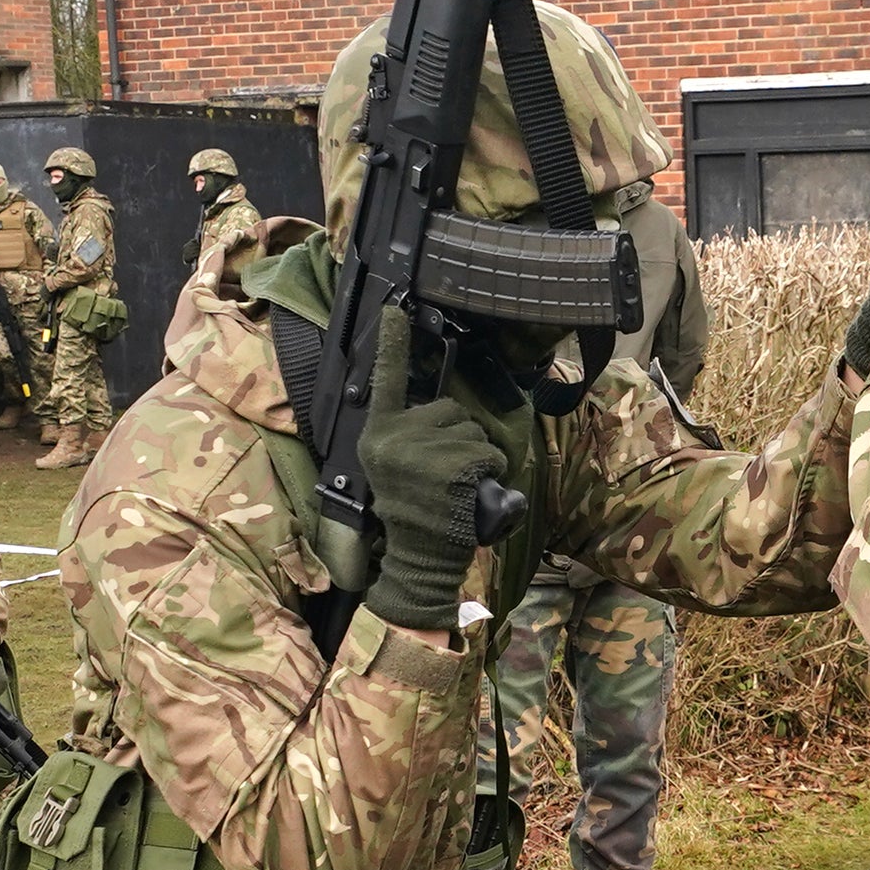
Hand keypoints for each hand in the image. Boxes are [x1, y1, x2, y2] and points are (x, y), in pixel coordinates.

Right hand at [355, 309, 511, 629]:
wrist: (418, 560)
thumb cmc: (413, 515)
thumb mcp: (395, 470)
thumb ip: (407, 438)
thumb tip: (439, 413)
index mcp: (377, 435)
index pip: (385, 382)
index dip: (392, 344)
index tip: (394, 308)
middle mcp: (394, 436)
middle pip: (449, 409)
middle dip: (458, 435)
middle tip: (444, 476)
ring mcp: (423, 450)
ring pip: (473, 430)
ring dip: (477, 454)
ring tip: (457, 488)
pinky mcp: (451, 464)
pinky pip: (489, 451)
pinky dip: (491, 470)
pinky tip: (472, 493)